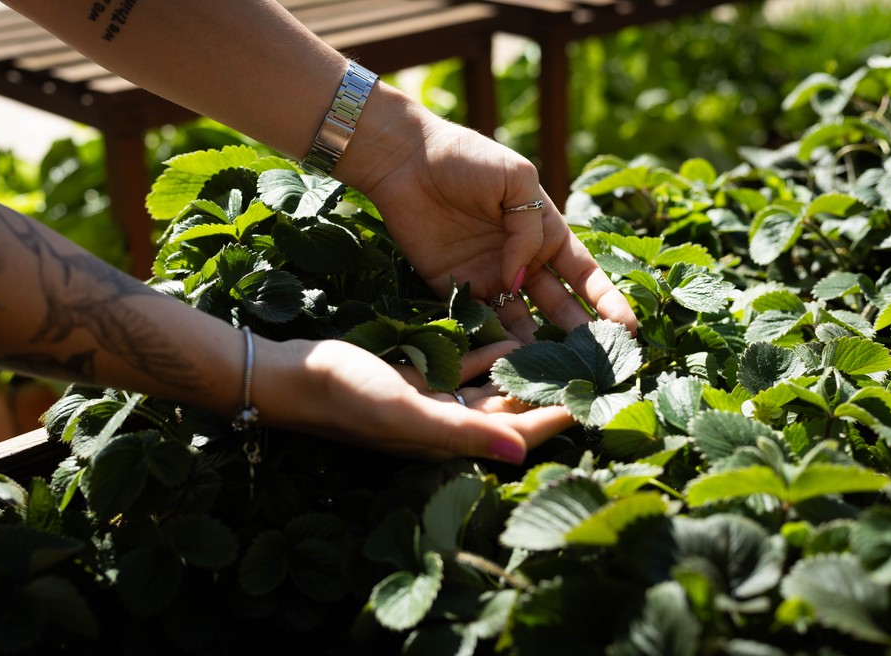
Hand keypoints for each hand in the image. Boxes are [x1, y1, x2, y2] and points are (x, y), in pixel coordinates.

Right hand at [252, 337, 573, 462]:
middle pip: (509, 417)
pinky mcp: (415, 382)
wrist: (295, 376)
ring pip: (488, 394)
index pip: (517, 437)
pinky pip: (461, 371)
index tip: (596, 403)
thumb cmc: (348, 396)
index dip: (556, 422)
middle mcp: (444, 427)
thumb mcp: (408, 412)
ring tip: (557, 354)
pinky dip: (486, 357)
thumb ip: (464, 432)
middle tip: (585, 372)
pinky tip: (509, 340)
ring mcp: (430, 404)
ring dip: (520, 377)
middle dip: (546, 398)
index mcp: (448, 442)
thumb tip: (521, 451)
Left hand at [345, 98, 636, 342]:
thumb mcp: (516, 180)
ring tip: (555, 376)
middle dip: (578, 336)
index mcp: (545, 232)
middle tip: (596, 367)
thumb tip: (520, 279)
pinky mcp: (455, 289)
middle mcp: (522, 261)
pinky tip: (509, 364)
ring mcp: (489, 277)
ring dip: (538, 348)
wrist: (406, 160)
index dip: (606, 302)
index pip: (584, 275)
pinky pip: (481, 321)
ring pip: (522, 322)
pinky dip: (495, 342)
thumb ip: (528, 230)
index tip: (628, 330)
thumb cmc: (467, 158)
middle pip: (558, 307)